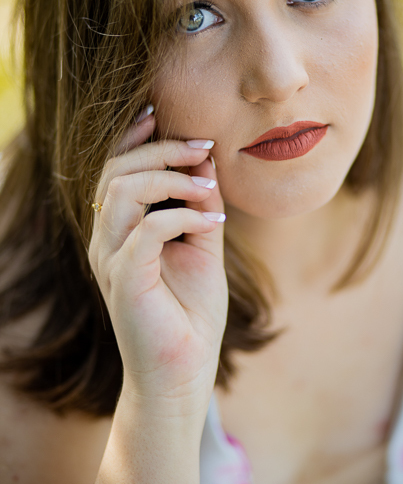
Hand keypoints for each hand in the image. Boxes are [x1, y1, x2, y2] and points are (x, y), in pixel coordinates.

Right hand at [88, 108, 227, 412]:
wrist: (186, 369)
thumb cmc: (191, 310)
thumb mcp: (203, 244)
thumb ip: (202, 203)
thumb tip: (207, 158)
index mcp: (121, 229)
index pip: (114, 170)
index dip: (132, 137)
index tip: (161, 113)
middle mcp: (107, 239)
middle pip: (116, 171)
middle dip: (161, 150)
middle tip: (203, 146)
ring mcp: (111, 259)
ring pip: (122, 190)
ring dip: (171, 178)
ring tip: (209, 188)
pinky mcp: (124, 280)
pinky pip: (147, 229)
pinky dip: (183, 216)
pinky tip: (213, 223)